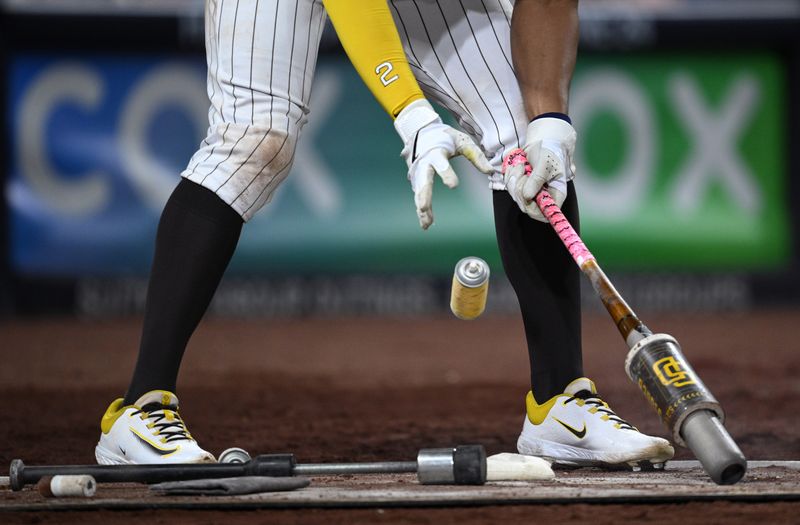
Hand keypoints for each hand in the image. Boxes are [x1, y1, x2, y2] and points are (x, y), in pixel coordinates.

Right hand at [394, 99, 492, 229]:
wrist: (421, 131)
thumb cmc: (446, 137)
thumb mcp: (463, 141)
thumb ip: (476, 156)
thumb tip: (491, 171)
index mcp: (436, 153)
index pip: (441, 165)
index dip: (446, 174)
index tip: (453, 185)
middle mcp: (424, 164)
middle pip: (423, 181)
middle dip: (423, 195)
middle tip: (424, 208)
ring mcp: (418, 173)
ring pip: (419, 193)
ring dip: (422, 209)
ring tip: (426, 225)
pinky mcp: (416, 180)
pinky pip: (418, 196)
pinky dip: (421, 210)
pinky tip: (426, 223)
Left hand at [502, 117, 575, 221]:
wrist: (542, 139)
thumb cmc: (549, 150)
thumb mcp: (545, 164)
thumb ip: (537, 180)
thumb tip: (528, 196)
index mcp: (556, 194)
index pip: (545, 215)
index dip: (534, 211)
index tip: (527, 196)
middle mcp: (543, 196)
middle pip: (526, 206)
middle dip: (520, 188)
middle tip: (522, 171)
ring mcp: (531, 191)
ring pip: (516, 196)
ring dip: (515, 179)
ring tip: (522, 165)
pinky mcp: (521, 185)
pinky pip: (510, 186)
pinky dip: (510, 175)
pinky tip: (517, 165)